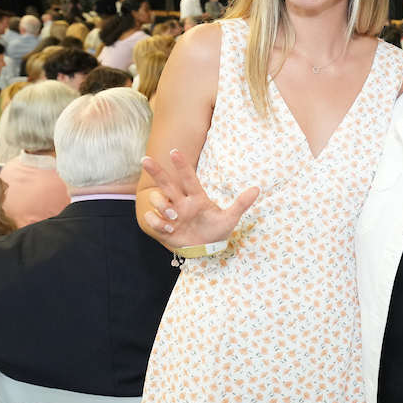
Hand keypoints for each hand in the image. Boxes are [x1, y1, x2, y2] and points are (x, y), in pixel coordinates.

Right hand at [141, 148, 259, 248]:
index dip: (182, 166)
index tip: (174, 151)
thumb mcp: (230, 219)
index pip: (189, 178)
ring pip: (158, 200)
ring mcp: (171, 213)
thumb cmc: (217, 231)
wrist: (206, 250)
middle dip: (156, 171)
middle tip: (145, 159)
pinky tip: (169, 229)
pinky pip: (152, 218)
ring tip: (174, 218)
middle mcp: (181, 202)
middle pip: (166, 183)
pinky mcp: (163, 226)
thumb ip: (241, 204)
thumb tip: (257, 189)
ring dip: (162, 207)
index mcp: (197, 198)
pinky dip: (158, 223)